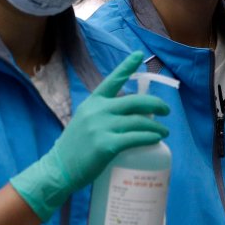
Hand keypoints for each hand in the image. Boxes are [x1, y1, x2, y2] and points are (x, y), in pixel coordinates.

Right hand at [10, 52, 170, 220]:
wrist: (59, 169)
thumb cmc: (75, 147)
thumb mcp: (85, 121)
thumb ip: (103, 114)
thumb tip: (130, 113)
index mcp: (92, 102)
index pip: (112, 80)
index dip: (127, 67)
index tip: (139, 56)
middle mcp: (97, 111)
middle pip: (135, 102)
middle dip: (155, 104)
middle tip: (166, 111)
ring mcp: (101, 127)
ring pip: (139, 121)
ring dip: (156, 126)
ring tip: (164, 131)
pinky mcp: (106, 145)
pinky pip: (135, 138)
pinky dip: (150, 138)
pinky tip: (157, 139)